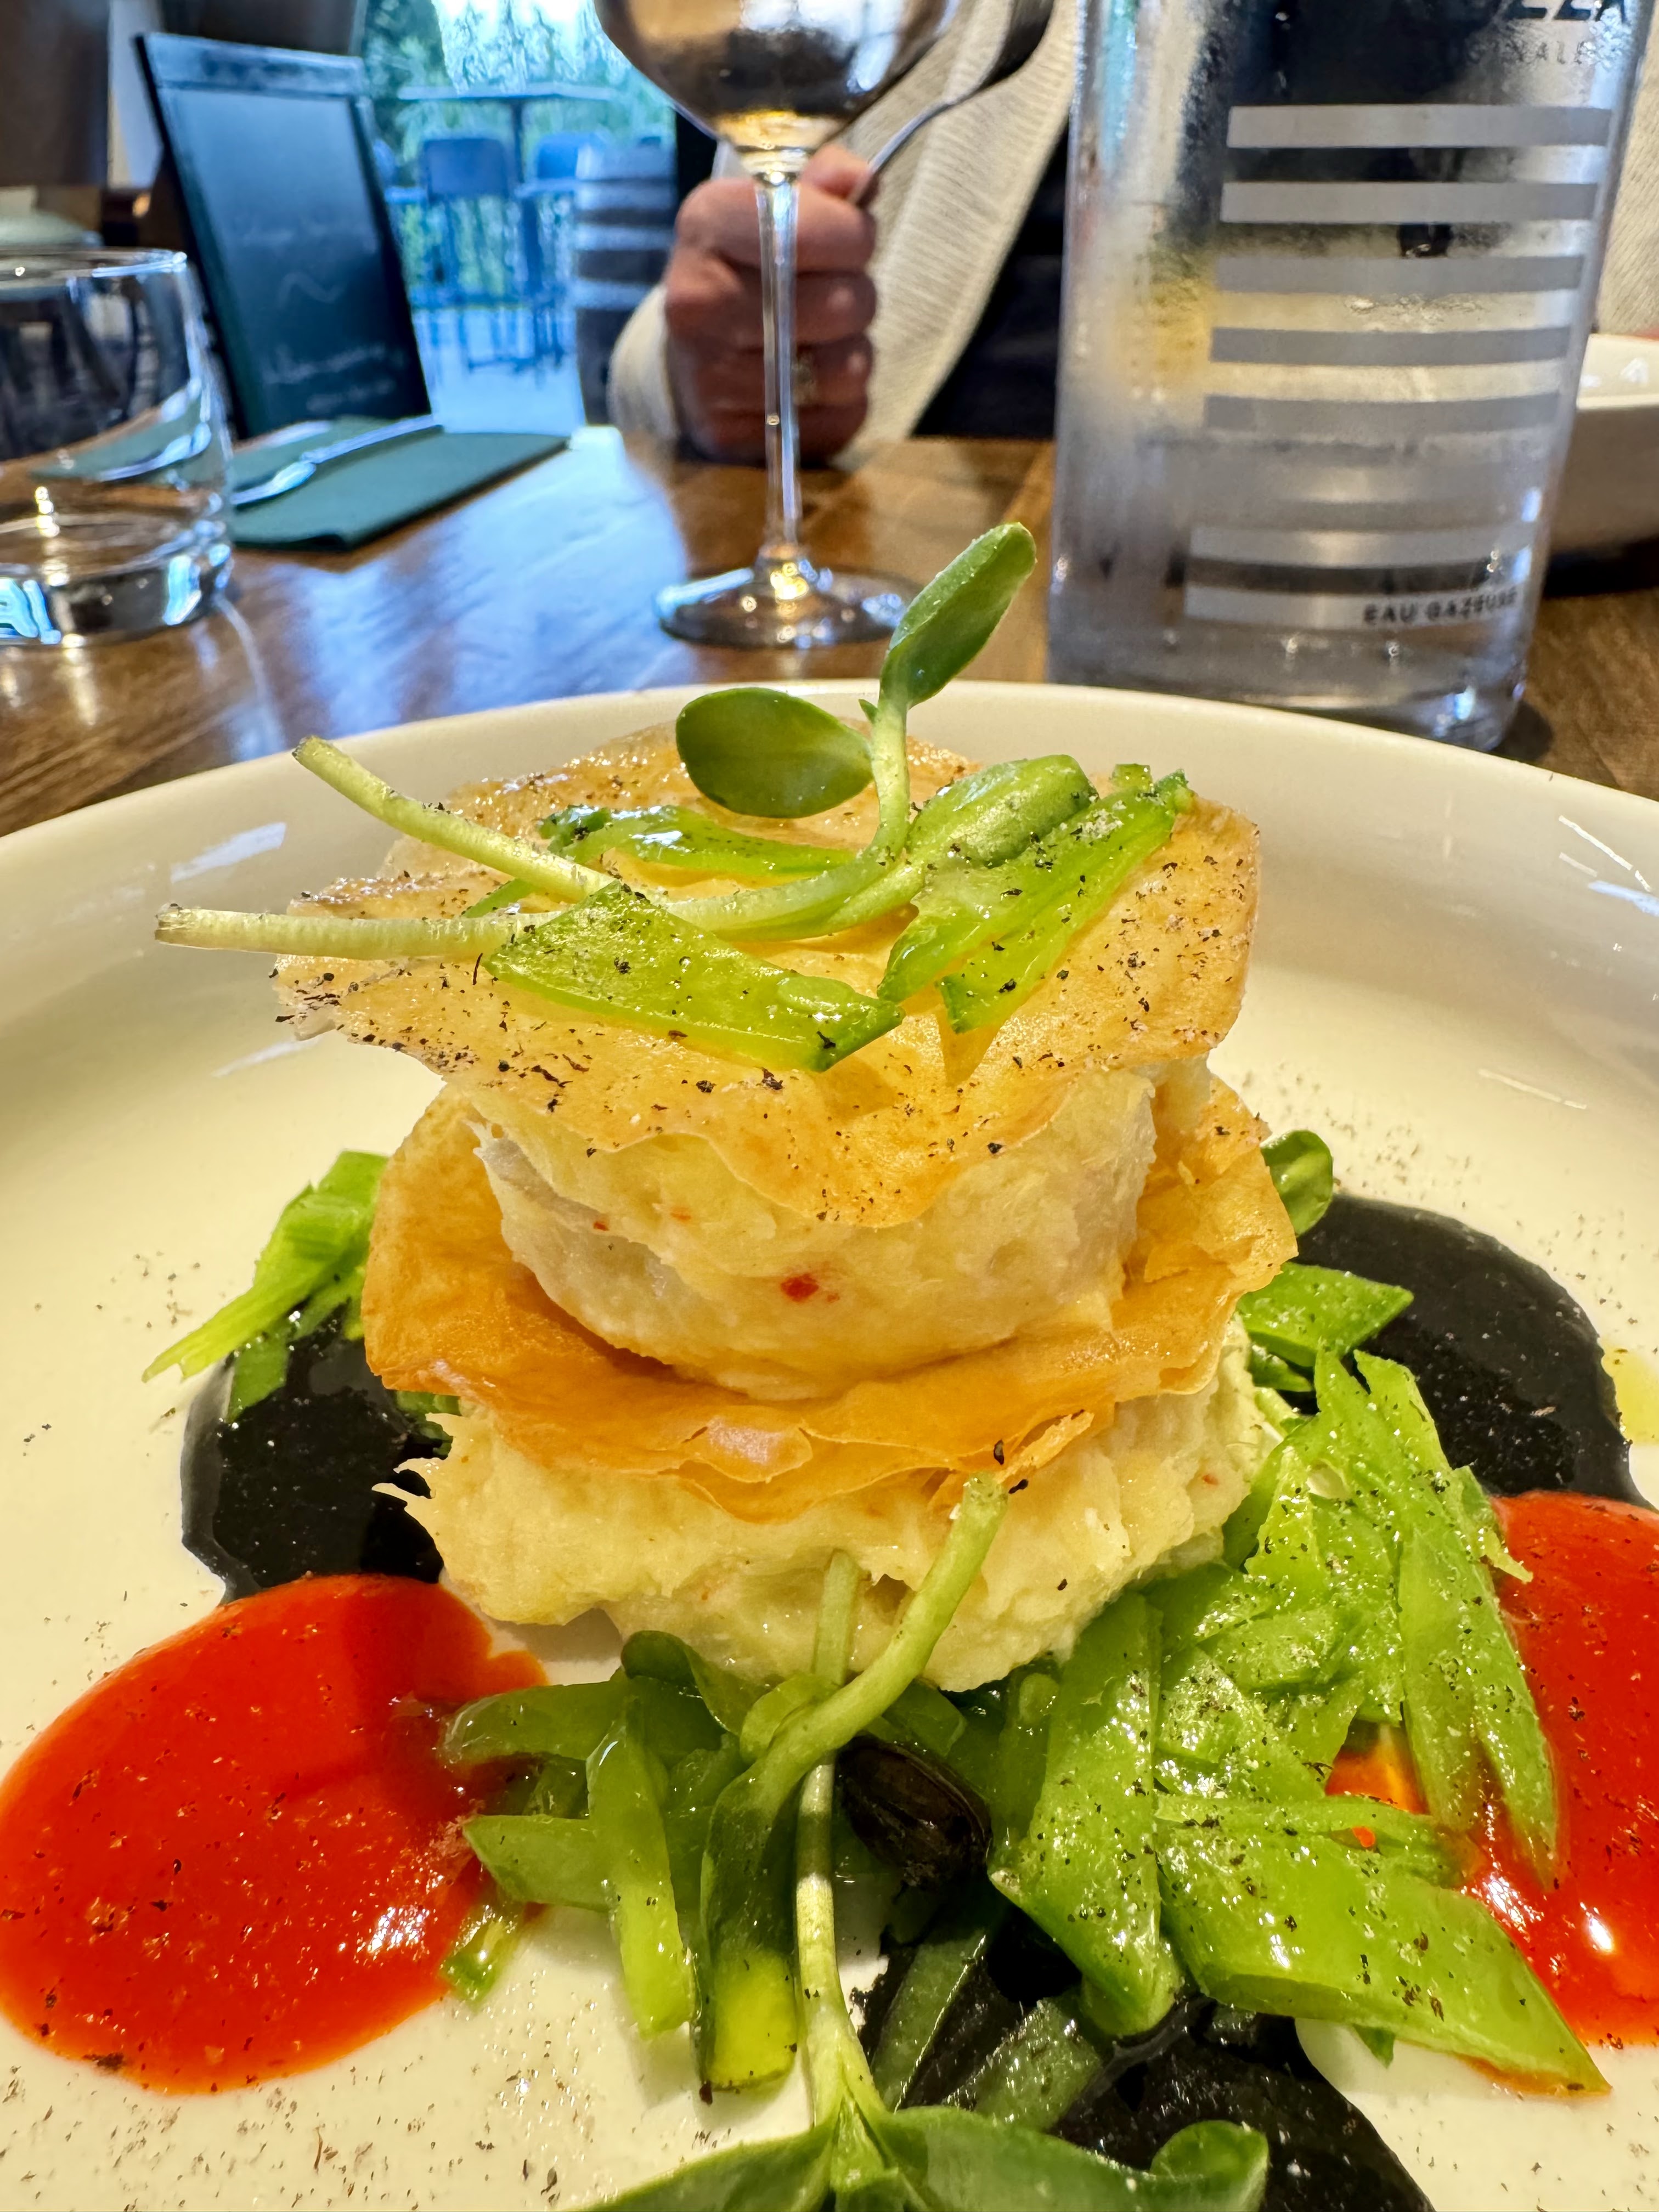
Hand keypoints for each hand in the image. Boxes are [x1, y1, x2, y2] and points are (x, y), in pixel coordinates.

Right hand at [664, 146, 877, 463]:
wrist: (691, 352)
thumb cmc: (748, 267)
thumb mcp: (775, 204)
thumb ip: (826, 182)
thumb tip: (861, 182)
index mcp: (707, 224)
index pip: (816, 228)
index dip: (855, 235)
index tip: (846, 240)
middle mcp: (699, 301)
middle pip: (845, 302)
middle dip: (856, 297)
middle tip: (830, 298)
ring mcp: (710, 377)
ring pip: (847, 368)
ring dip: (853, 355)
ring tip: (820, 342)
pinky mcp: (733, 436)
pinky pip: (838, 421)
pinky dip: (840, 406)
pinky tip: (810, 386)